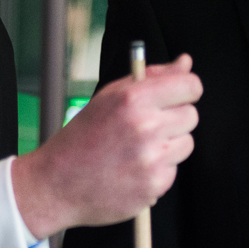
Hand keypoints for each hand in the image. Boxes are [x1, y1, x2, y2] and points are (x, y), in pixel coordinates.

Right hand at [11, 53, 201, 238]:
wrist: (57, 183)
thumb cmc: (84, 135)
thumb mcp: (110, 96)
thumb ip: (152, 76)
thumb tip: (186, 62)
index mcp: (133, 98)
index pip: (190, 85)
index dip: (186, 89)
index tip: (178, 95)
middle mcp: (146, 127)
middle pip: (191, 115)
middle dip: (175, 118)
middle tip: (148, 126)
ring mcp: (151, 159)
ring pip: (186, 143)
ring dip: (169, 145)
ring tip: (137, 149)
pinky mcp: (154, 186)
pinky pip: (173, 170)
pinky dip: (158, 170)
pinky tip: (133, 169)